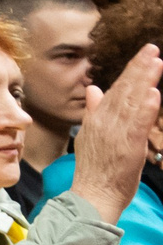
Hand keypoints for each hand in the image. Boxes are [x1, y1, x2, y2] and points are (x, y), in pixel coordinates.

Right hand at [66, 44, 159, 222]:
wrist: (91, 195)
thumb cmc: (95, 170)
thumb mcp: (89, 136)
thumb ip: (93, 111)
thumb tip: (94, 89)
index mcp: (97, 119)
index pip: (116, 90)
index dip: (131, 71)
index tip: (144, 54)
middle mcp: (105, 122)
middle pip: (124, 90)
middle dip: (139, 69)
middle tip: (152, 49)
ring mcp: (115, 133)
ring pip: (132, 102)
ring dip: (144, 82)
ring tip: (156, 63)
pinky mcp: (127, 146)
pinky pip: (137, 125)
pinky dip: (145, 110)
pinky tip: (153, 96)